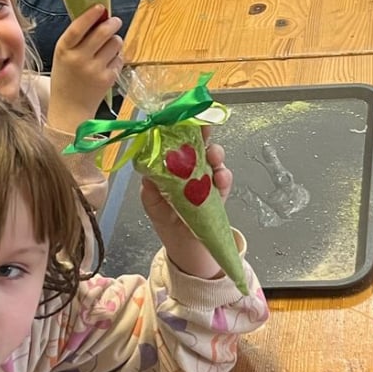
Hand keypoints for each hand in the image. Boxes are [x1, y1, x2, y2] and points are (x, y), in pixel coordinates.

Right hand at [49, 4, 122, 130]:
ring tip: (110, 44)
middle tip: (115, 21)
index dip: (90, 15)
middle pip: (102, 32)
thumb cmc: (65, 78)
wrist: (70, 109)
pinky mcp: (108, 79)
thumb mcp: (62, 56)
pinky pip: (119, 58)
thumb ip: (76, 39)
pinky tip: (108, 62)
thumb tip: (97, 17)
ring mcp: (95, 70)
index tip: (100, 7)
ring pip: (115, 43)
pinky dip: (116, 57)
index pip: (79, 28)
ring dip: (115, 40)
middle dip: (112, 23)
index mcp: (64, 50)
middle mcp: (79, 59)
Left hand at [141, 136, 232, 278]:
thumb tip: (147, 179)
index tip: (181, 120)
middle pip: (197, 146)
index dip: (178, 131)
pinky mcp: (219, 194)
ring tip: (214, 156)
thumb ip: (151, 196)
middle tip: (205, 130)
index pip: (173, 144)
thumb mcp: (155, 210)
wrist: (188, 251)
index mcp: (170, 170)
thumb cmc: (169, 225)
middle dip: (202, 135)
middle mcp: (189, 171)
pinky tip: (222, 177)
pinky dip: (225, 177)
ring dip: (215, 154)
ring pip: (212, 160)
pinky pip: (224, 182)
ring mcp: (205, 181)